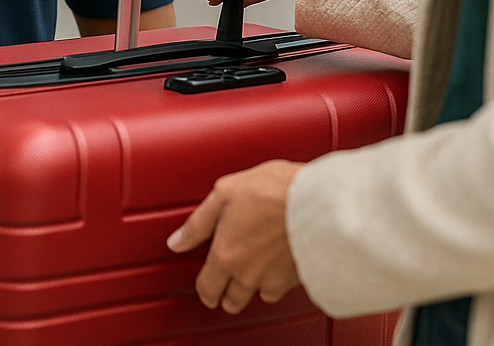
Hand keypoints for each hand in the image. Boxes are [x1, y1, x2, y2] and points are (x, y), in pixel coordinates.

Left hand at [167, 161, 302, 312]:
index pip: (206, 289)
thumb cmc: (273, 191)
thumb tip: (177, 241)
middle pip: (231, 302)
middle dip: (226, 291)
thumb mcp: (224, 194)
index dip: (204, 288)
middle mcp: (248, 275)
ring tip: (254, 262)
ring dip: (252, 285)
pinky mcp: (297, 278)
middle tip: (228, 273)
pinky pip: (282, 288)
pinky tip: (277, 258)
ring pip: (257, 296)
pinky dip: (277, 279)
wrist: (317, 200)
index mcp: (226, 256)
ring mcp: (274, 280)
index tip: (206, 282)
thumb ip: (197, 223)